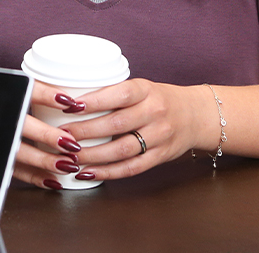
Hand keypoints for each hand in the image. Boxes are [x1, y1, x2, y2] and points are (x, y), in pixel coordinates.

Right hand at [13, 81, 91, 189]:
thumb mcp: (10, 86)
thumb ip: (35, 89)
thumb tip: (71, 98)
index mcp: (2, 92)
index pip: (25, 89)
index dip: (47, 95)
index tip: (69, 100)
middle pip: (21, 124)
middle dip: (47, 136)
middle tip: (70, 143)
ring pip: (17, 152)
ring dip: (45, 161)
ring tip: (68, 165)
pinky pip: (14, 170)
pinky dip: (35, 177)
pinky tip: (53, 180)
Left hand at [61, 79, 212, 181]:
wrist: (197, 115)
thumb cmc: (158, 98)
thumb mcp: (139, 86)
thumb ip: (112, 92)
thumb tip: (70, 97)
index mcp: (145, 90)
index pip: (118, 94)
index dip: (93, 101)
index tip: (69, 105)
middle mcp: (154, 113)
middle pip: (117, 124)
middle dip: (86, 131)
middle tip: (61, 135)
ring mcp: (159, 136)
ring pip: (122, 149)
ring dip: (93, 155)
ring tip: (70, 157)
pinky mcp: (161, 157)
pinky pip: (132, 167)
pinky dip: (109, 172)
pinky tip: (89, 172)